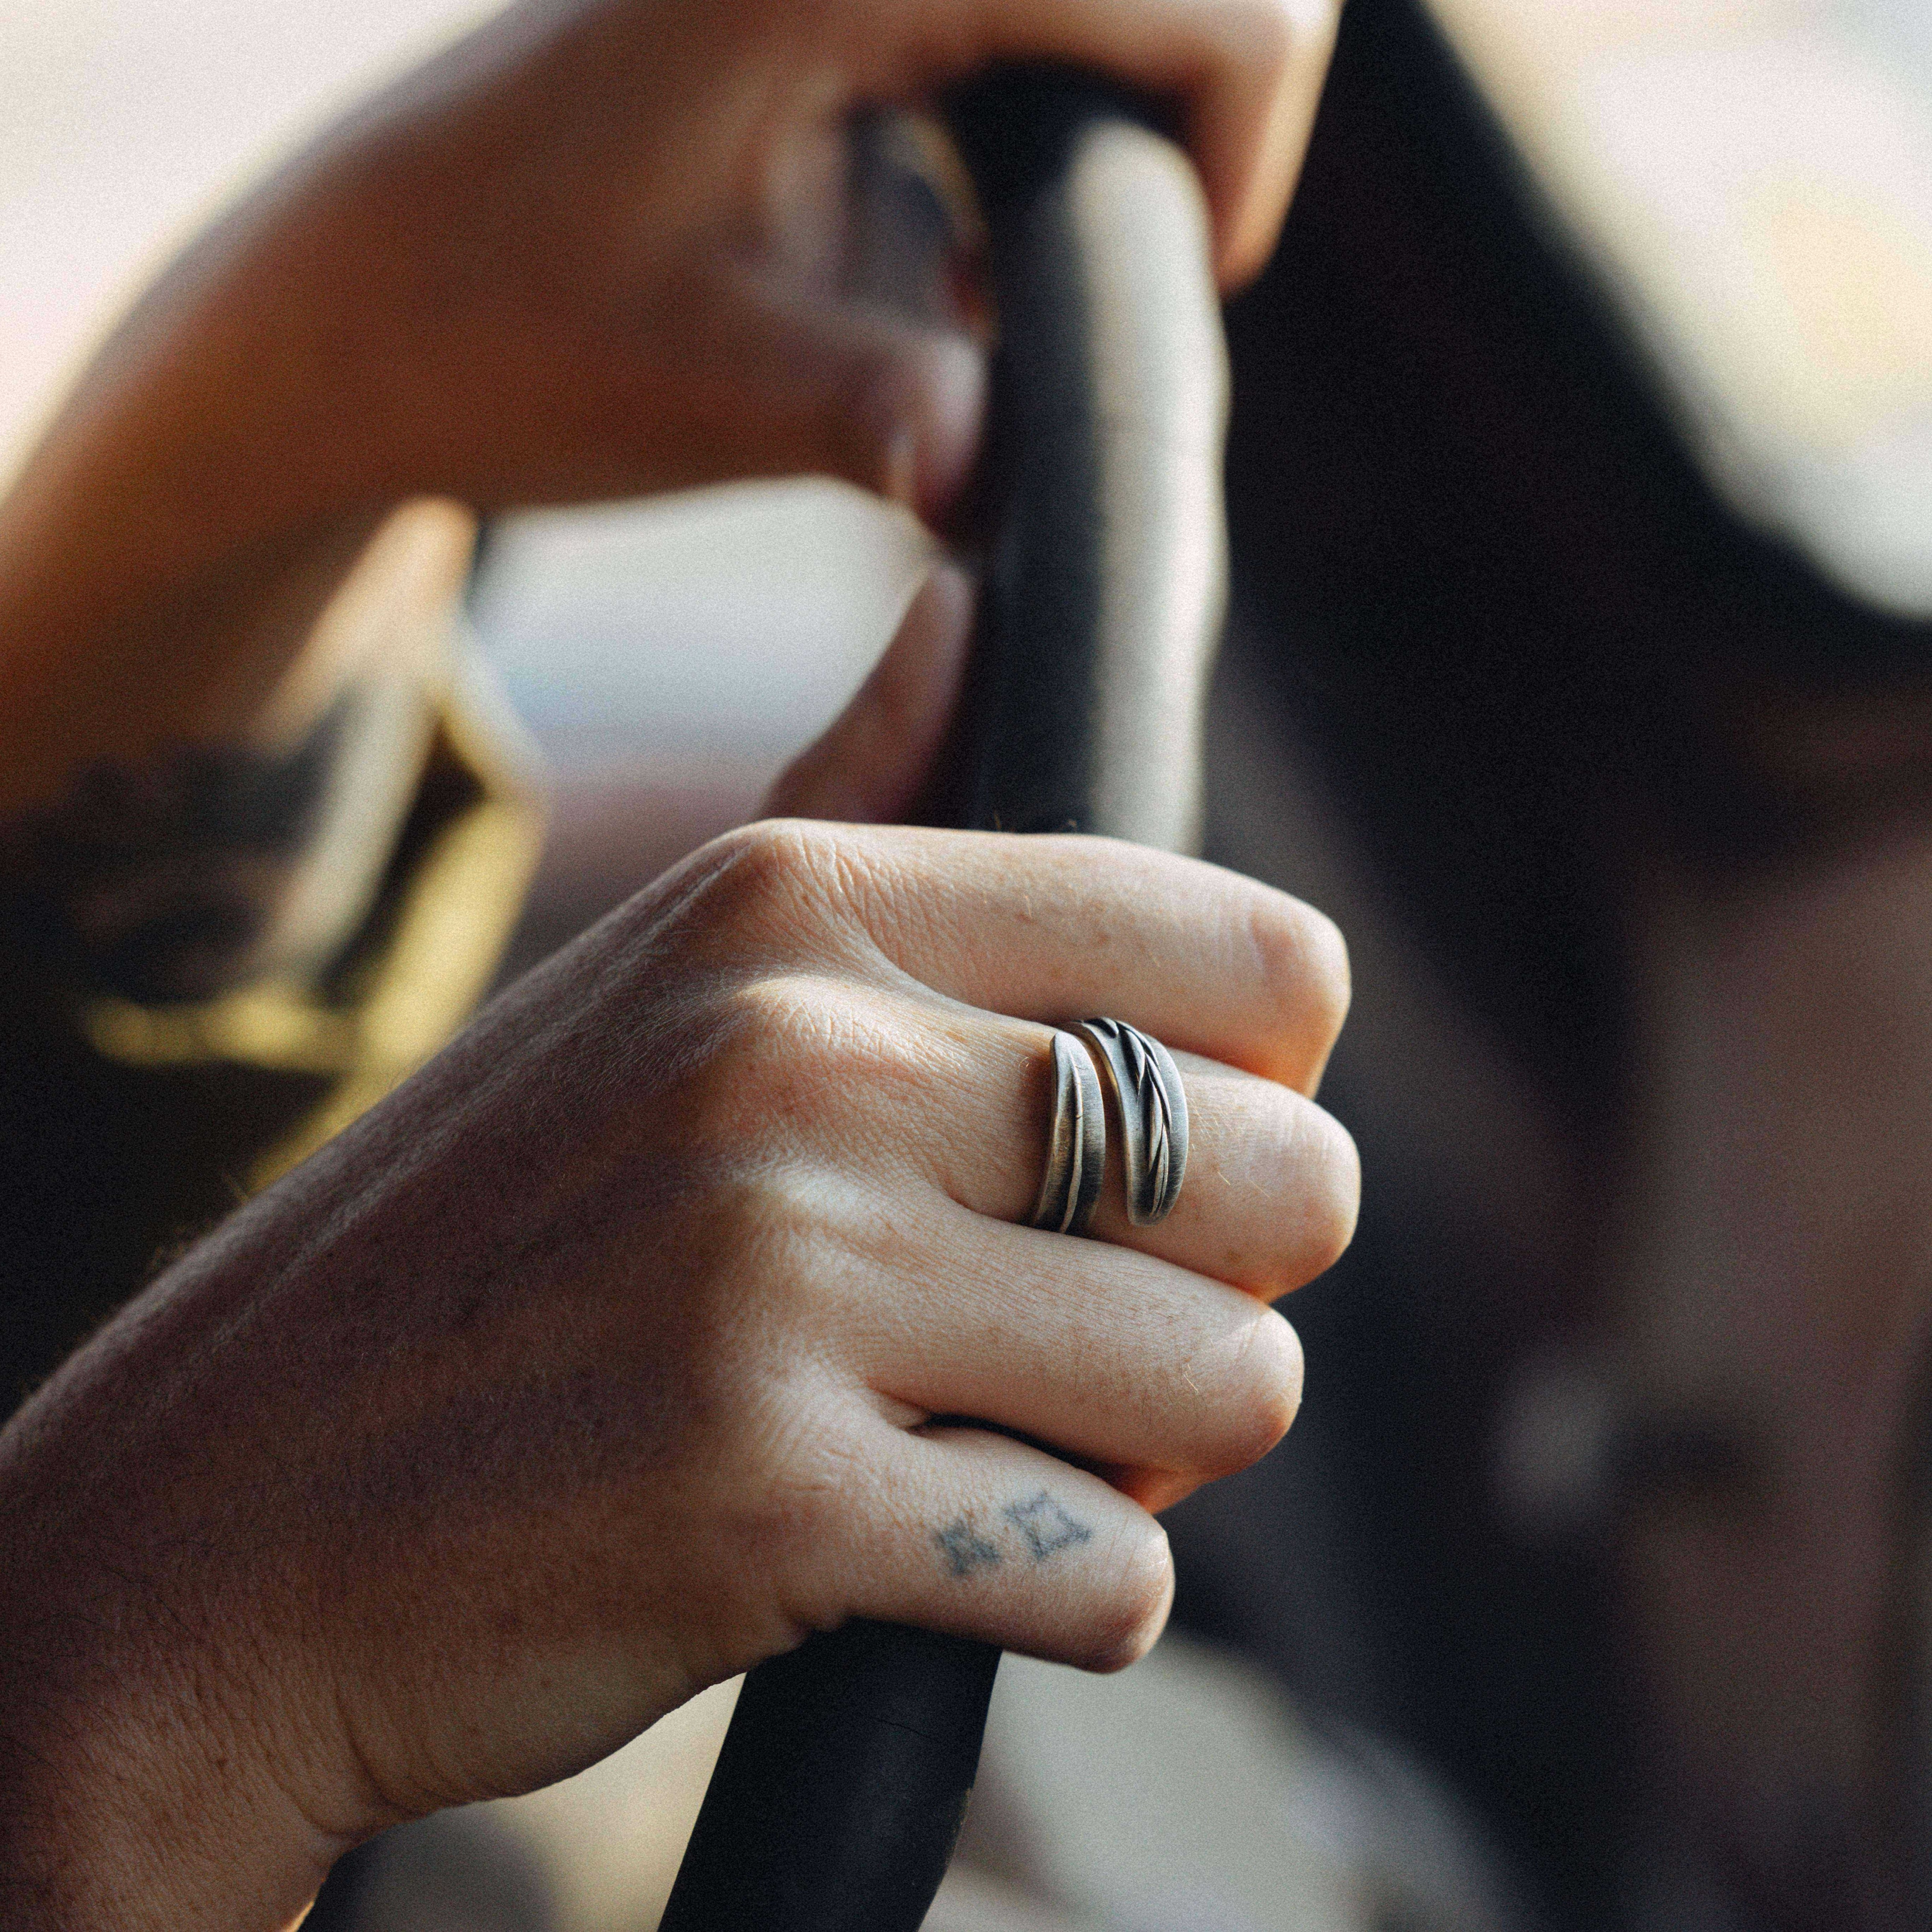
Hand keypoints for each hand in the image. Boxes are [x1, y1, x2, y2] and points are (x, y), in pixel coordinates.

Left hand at [0, 0, 1338, 811]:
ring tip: (1014, 261)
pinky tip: (958, 223)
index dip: (1243, 155)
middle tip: (1101, 273)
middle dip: (1194, 115)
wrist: (360, 304)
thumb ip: (878, 412)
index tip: (1181, 292)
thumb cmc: (505, 337)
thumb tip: (992, 473)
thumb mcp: (711, 388)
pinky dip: (1042, 95)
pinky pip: (1012, 12)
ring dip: (1117, 107)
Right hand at [0, 818, 1353, 1927]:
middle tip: (1083, 1335)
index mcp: (797, 900)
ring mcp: (777, 1278)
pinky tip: (925, 1557)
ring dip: (1153, 1452)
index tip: (1168, 1168)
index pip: (1259, 961)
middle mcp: (797, 1056)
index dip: (1268, 1090)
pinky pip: (1107, 1579)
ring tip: (998, 1436)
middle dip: (1229, 1287)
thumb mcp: (659, 972)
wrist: (223, 1523)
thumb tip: (971, 608)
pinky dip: (1062, 1596)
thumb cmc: (495, 1245)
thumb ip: (854, 792)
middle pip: (1295, 1176)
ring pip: (1233, 1382)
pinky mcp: (763, 1503)